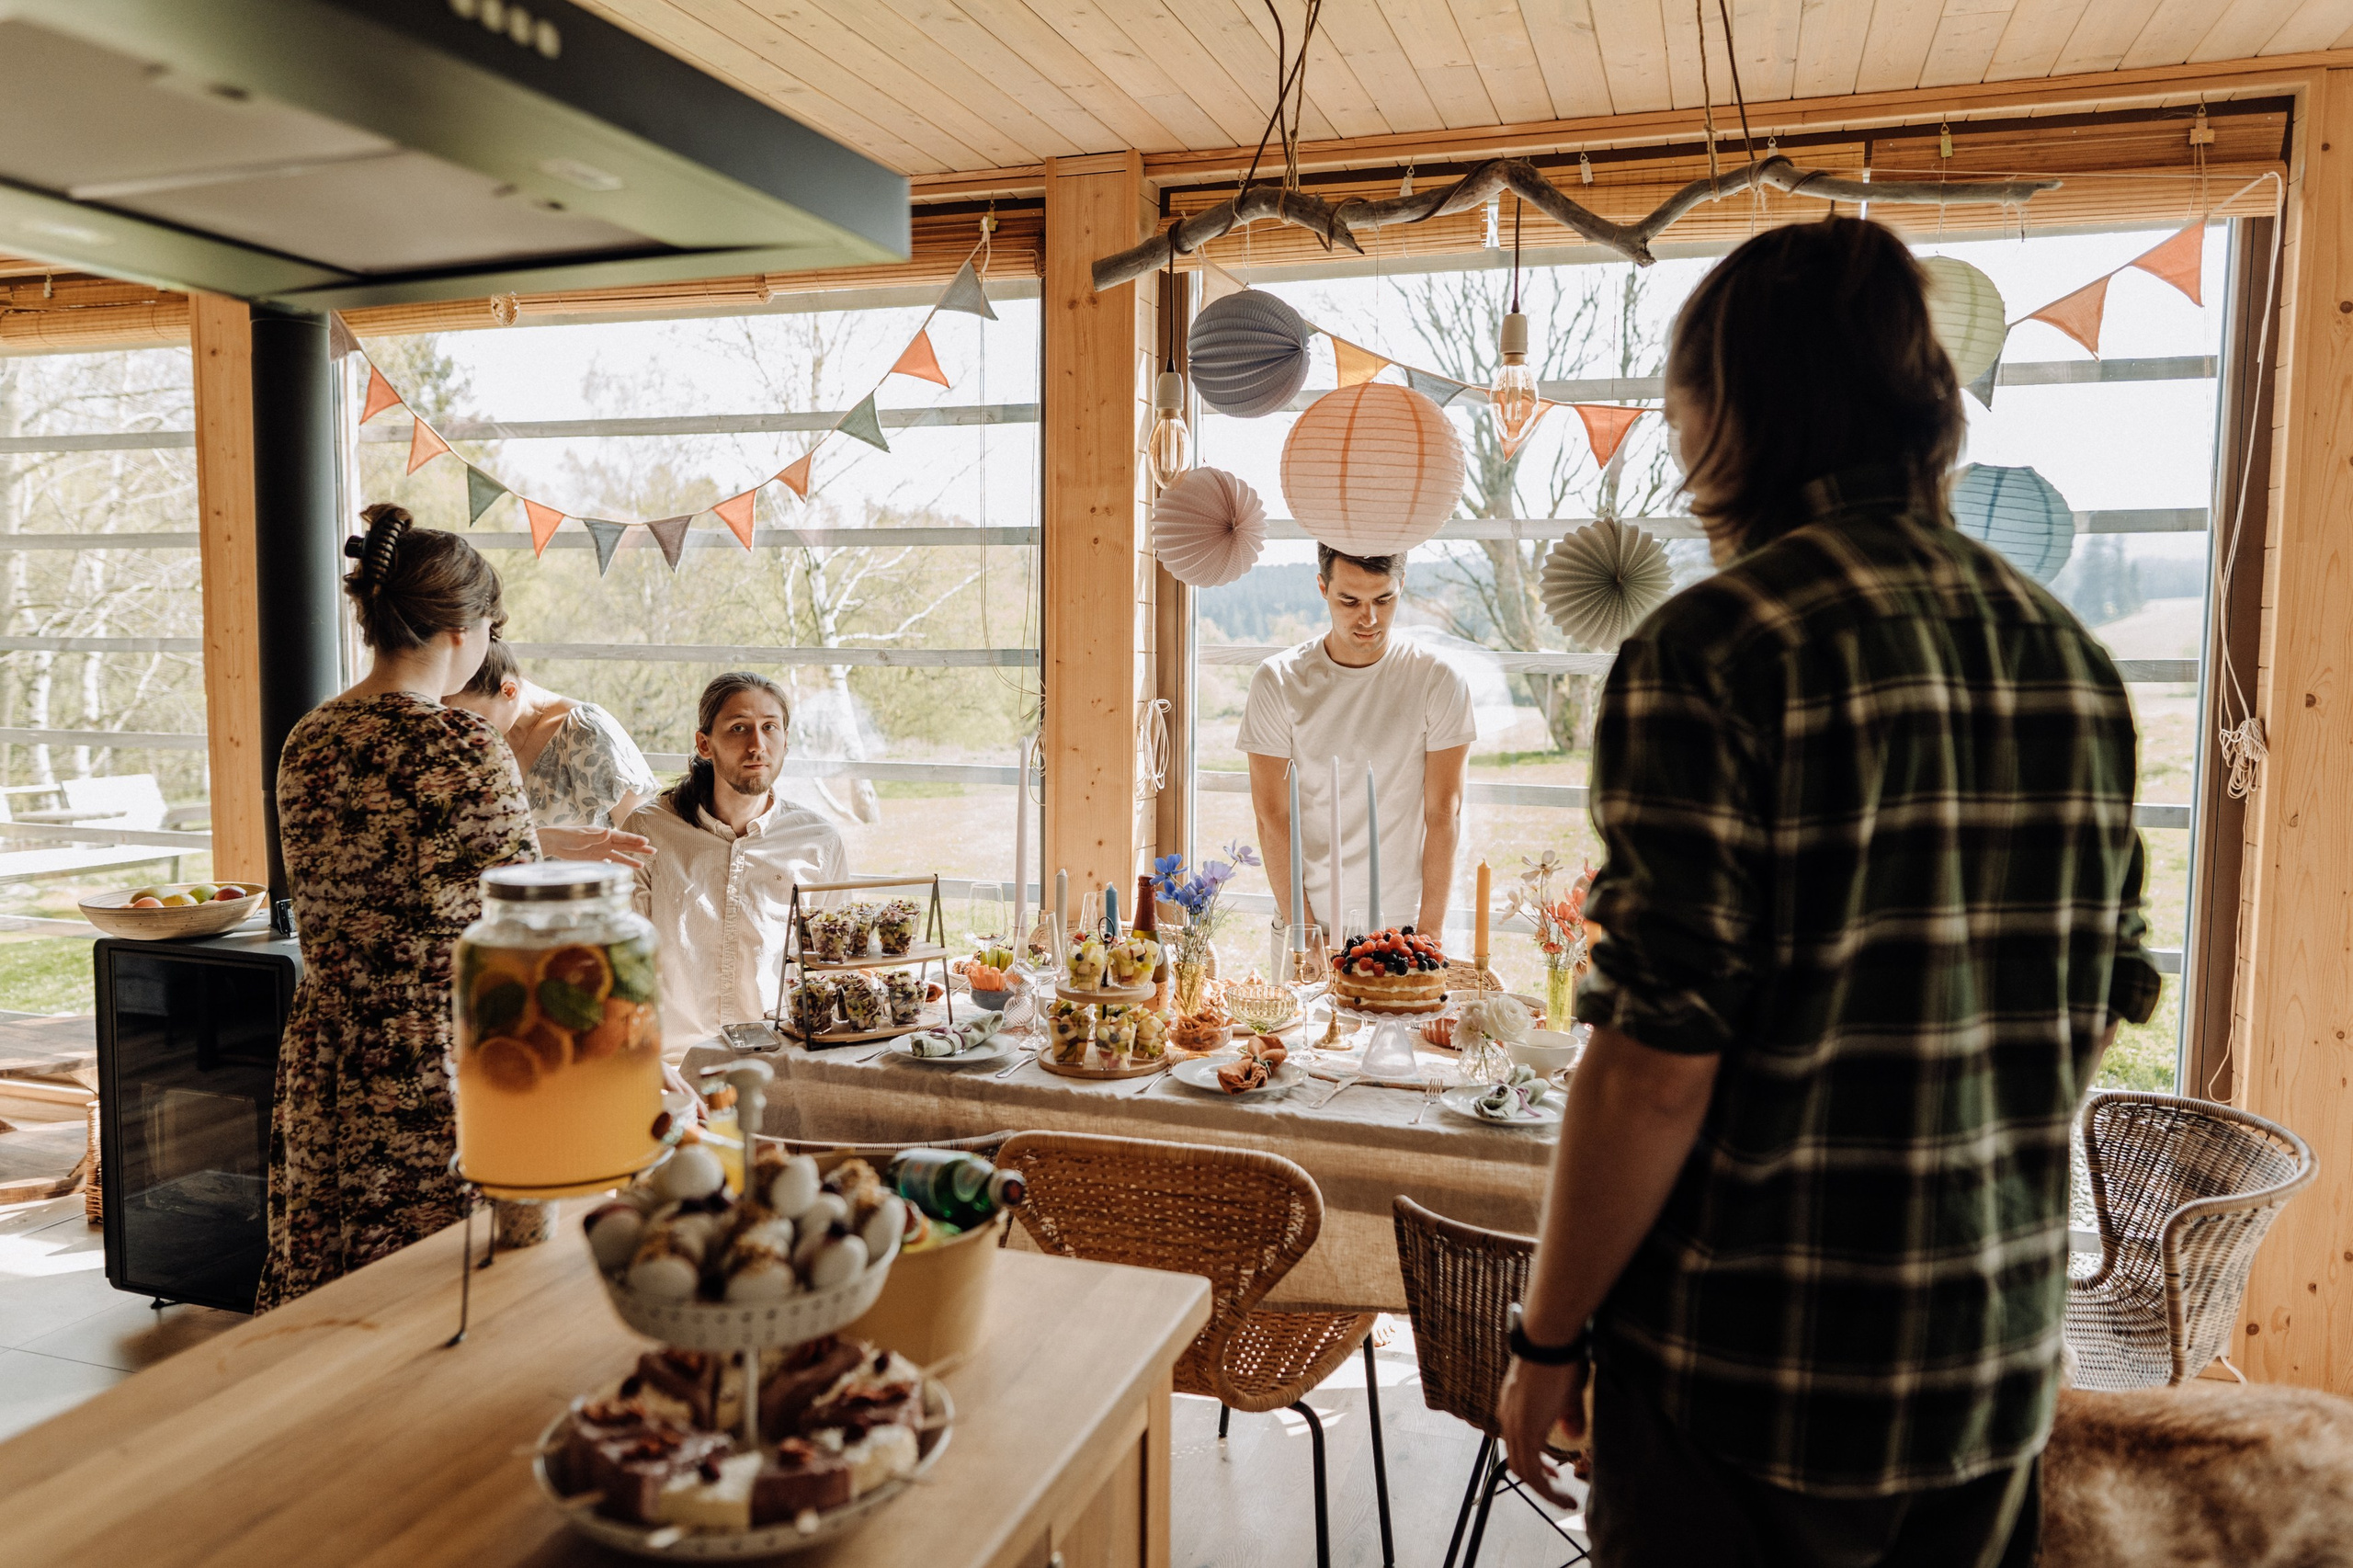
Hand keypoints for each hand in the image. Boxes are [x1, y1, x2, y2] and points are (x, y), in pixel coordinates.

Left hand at [538, 824, 653, 866]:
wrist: (552, 843)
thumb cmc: (565, 836)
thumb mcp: (580, 836)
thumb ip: (595, 835)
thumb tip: (610, 831)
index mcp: (602, 834)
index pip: (622, 837)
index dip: (634, 840)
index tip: (646, 842)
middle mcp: (604, 842)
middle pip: (625, 846)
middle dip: (639, 848)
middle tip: (653, 851)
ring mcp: (599, 851)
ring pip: (619, 856)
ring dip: (630, 860)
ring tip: (643, 866)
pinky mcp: (593, 859)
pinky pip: (609, 863)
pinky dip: (617, 865)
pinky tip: (625, 869)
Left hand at [1498, 1353, 1588, 1507]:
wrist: (1549, 1339)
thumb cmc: (1560, 1357)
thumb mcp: (1567, 1392)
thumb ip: (1568, 1416)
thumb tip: (1572, 1433)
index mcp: (1513, 1409)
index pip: (1518, 1445)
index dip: (1533, 1464)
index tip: (1552, 1473)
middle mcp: (1509, 1418)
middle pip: (1518, 1463)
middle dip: (1539, 1482)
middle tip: (1559, 1493)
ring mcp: (1516, 1424)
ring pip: (1523, 1471)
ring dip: (1545, 1491)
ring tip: (1566, 1501)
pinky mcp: (1527, 1429)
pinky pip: (1532, 1471)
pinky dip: (1546, 1488)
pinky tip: (1563, 1494)